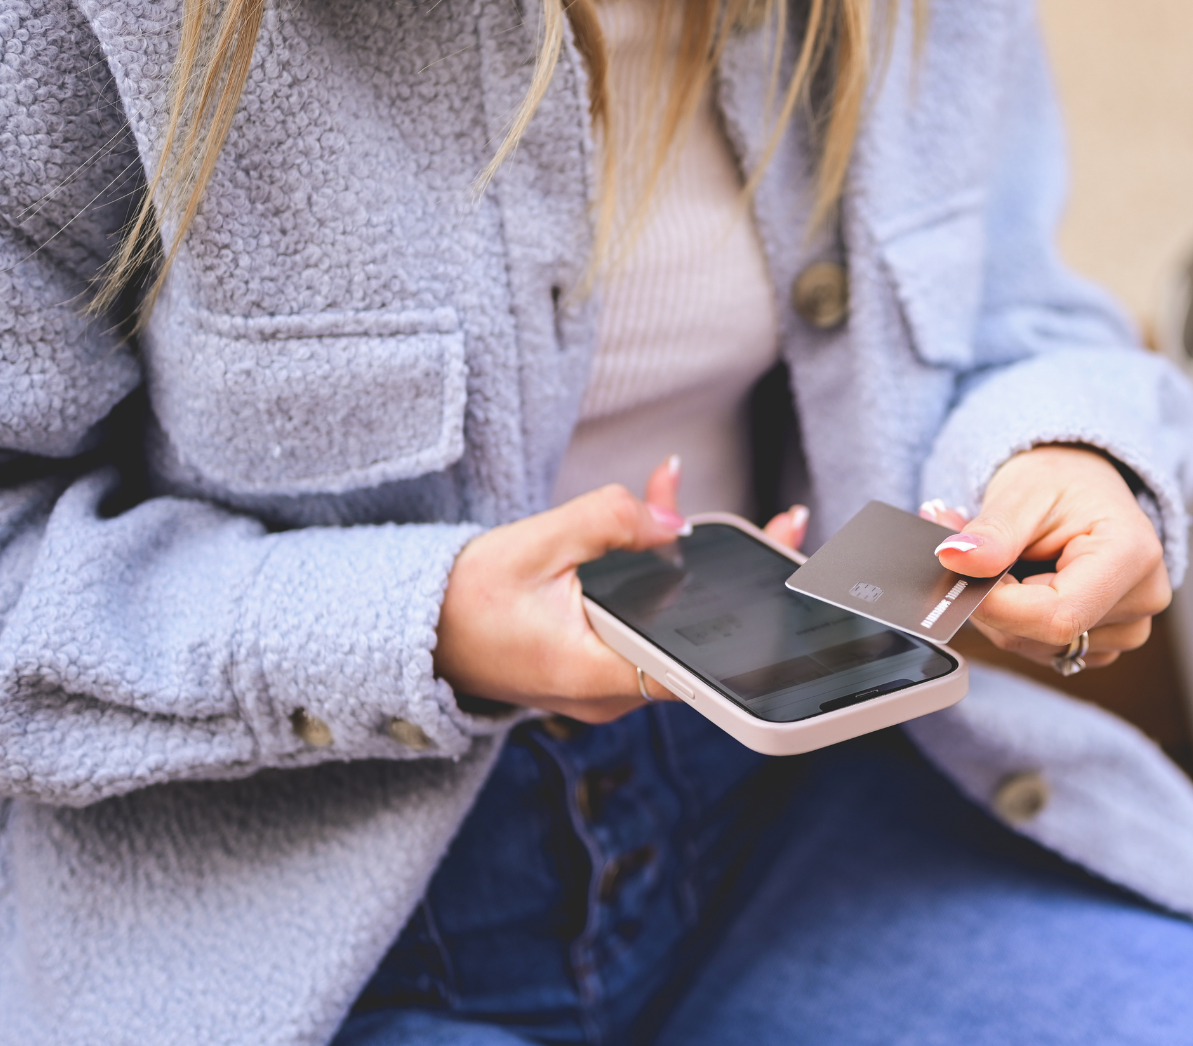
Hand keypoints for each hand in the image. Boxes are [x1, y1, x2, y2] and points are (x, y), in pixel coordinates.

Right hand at [436, 456, 809, 721]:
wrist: (410, 635)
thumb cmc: (459, 600)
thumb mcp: (535, 545)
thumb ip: (608, 523)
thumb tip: (671, 520)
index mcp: (598, 674)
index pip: (694, 661)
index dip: (746, 625)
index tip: (782, 587)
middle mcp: (611, 691)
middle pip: (693, 635)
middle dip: (731, 574)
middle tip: (782, 527)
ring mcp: (607, 682)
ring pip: (668, 621)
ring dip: (683, 563)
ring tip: (693, 500)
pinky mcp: (599, 665)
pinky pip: (642, 621)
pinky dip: (652, 577)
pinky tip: (658, 520)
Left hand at [922, 445, 1169, 671]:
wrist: (1082, 485)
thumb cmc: (1061, 480)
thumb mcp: (1022, 492)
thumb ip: (992, 533)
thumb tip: (955, 559)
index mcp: (1132, 556)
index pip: (1057, 617)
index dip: (997, 606)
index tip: (959, 575)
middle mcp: (1142, 599)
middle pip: (1043, 635)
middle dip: (992, 600)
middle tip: (967, 553)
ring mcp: (1128, 626)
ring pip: (1034, 646)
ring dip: (999, 609)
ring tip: (996, 559)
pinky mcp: (1107, 641)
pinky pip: (1042, 649)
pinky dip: (1015, 620)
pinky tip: (1017, 582)